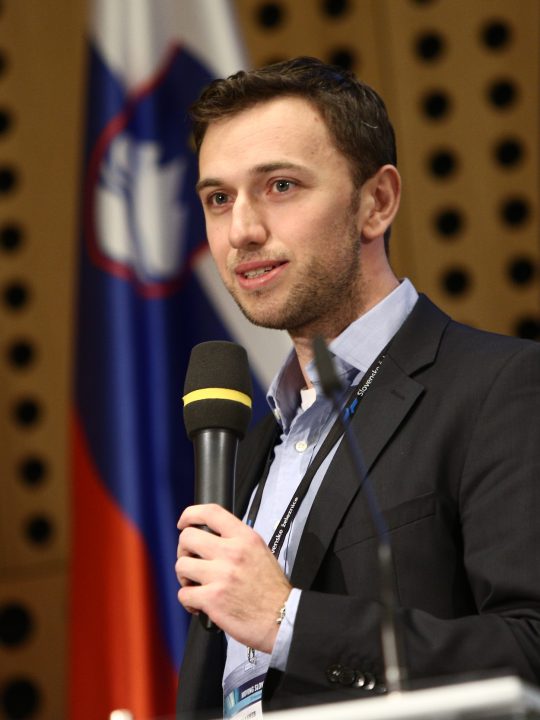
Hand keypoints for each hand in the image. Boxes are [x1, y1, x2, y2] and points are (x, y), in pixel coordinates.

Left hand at [176, 503, 291, 653]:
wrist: (283, 618)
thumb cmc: (272, 589)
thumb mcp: (260, 551)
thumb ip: (237, 541)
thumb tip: (211, 537)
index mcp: (245, 538)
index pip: (211, 512)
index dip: (190, 514)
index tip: (183, 522)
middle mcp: (232, 552)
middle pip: (188, 537)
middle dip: (184, 550)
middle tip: (191, 561)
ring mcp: (221, 575)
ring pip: (181, 565)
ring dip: (184, 577)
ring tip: (196, 584)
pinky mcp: (212, 598)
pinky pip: (183, 594)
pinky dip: (188, 601)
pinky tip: (199, 604)